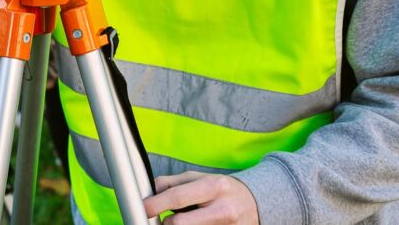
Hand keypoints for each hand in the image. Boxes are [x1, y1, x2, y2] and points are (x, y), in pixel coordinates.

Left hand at [144, 172, 258, 224]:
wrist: (255, 204)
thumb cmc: (222, 190)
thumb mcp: (201, 178)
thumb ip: (174, 183)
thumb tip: (152, 191)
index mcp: (214, 187)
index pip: (178, 197)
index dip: (156, 204)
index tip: (143, 208)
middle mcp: (223, 210)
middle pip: (181, 224)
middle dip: (166, 223)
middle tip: (163, 219)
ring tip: (187, 218)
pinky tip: (197, 223)